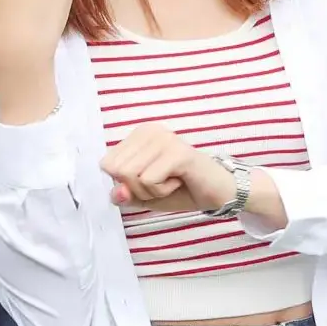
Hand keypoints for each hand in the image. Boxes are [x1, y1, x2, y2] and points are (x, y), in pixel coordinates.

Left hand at [99, 123, 235, 213]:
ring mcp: (163, 138)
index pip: (106, 164)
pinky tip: (179, 181)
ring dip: (150, 190)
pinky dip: (162, 191)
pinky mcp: (176, 152)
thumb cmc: (181, 190)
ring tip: (171, 181)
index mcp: (138, 135)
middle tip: (162, 183)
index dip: (126, 183)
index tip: (152, 179)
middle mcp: (149, 130)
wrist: (219, 192)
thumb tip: (116, 192)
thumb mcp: (145, 195)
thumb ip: (125, 194)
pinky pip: (148, 180)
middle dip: (137, 188)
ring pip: (130, 176)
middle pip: (116, 171)